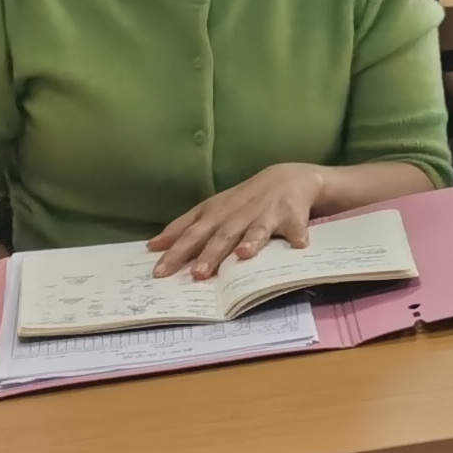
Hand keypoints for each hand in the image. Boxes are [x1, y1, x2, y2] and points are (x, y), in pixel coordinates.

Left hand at [151, 163, 335, 280]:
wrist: (288, 178)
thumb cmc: (244, 200)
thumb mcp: (212, 208)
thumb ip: (185, 227)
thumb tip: (153, 246)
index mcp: (216, 212)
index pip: (192, 232)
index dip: (176, 250)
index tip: (159, 272)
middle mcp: (239, 213)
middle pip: (222, 234)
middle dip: (210, 253)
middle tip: (198, 274)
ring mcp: (266, 214)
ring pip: (255, 230)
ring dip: (250, 242)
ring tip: (244, 255)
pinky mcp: (292, 216)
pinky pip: (296, 227)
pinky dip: (297, 235)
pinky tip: (300, 245)